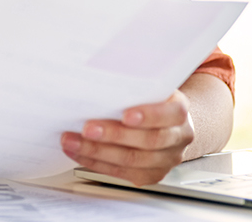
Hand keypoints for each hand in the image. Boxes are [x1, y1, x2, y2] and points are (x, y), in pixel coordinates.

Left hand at [62, 91, 195, 185]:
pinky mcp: (150, 174)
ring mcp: (166, 160)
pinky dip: (95, 162)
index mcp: (179, 112)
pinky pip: (121, 172)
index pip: (170, 114)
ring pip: (132, 160)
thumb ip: (134, 85)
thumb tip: (100, 76)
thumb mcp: (148, 87)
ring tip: (72, 141)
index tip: (125, 115)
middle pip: (148, 141)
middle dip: (113, 135)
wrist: (165, 123)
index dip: (149, 116)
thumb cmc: (150, 100)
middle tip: (86, 128)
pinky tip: (77, 152)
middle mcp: (178, 138)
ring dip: (97, 152)